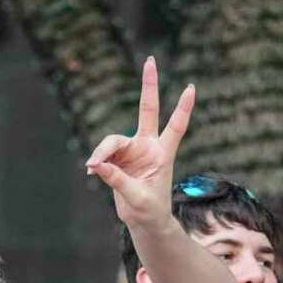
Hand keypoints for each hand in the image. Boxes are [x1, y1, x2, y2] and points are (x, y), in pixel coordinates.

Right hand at [85, 57, 194, 231]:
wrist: (144, 221)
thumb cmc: (149, 210)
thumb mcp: (137, 198)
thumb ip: (118, 180)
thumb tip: (97, 165)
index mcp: (163, 154)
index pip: (175, 127)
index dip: (183, 109)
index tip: (191, 88)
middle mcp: (148, 146)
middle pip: (147, 109)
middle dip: (148, 85)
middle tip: (150, 60)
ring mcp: (132, 150)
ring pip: (113, 140)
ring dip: (102, 152)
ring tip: (92, 167)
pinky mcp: (118, 158)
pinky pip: (103, 155)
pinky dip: (97, 162)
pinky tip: (92, 171)